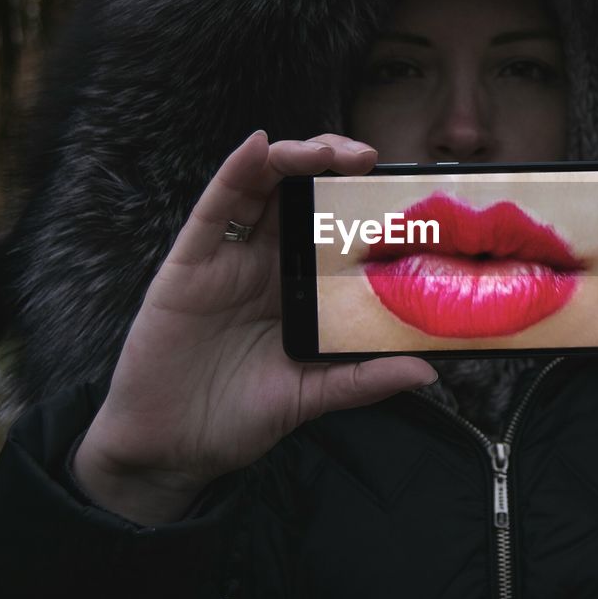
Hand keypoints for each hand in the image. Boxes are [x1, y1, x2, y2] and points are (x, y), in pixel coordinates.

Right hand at [73, 132, 436, 523]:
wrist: (171, 450)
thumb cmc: (237, 419)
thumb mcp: (311, 397)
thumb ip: (363, 379)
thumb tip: (426, 369)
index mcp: (297, 289)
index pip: (332, 229)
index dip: (360, 203)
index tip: (400, 191)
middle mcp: (265, 266)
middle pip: (299, 196)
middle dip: (333, 166)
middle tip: (367, 160)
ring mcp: (227, 261)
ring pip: (260, 188)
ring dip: (293, 158)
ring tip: (326, 150)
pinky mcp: (189, 266)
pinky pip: (214, 210)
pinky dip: (235, 173)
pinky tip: (258, 148)